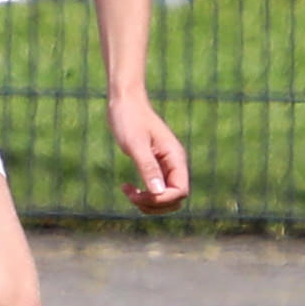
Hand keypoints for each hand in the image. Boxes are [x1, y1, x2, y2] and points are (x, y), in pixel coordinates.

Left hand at [107, 94, 191, 214]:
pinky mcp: (154, 166)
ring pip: (165, 197)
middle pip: (175, 199)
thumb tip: (159, 193)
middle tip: (131, 195)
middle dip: (155, 204)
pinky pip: (156, 189)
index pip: (180, 191)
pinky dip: (143, 195)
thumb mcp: (136, 144)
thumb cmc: (129, 119)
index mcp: (175, 157)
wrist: (124, 102)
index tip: (138, 195)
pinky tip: (127, 187)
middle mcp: (174, 163)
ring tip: (128, 192)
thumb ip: (148, 168)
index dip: (162, 200)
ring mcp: (165, 166)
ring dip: (148, 202)